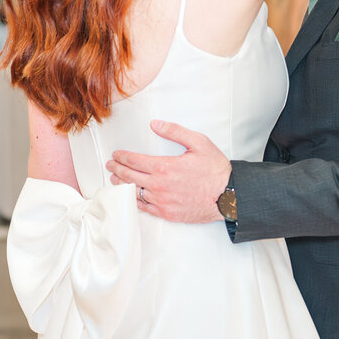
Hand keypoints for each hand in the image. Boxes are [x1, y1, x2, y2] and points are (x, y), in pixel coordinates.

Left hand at [105, 120, 230, 223]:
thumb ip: (175, 132)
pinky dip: (134, 200)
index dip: (122, 157)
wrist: (228, 196)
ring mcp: (162, 202)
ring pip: (134, 193)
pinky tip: (131, 196)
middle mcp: (160, 186)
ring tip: (115, 180)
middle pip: (130, 176)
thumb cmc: (215, 169)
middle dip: (116, 169)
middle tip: (110, 165)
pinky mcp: (167, 213)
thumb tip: (156, 124)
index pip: (134, 161)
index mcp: (165, 167)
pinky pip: (144, 208)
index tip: (116, 154)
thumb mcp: (199, 142)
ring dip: (122, 185)